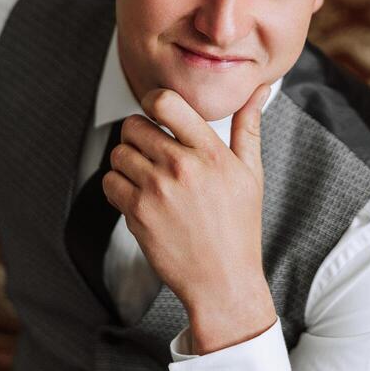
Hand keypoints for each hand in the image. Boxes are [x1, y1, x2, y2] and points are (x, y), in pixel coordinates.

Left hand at [102, 83, 272, 320]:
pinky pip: (110, 181)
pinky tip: (138, 195)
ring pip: (118, 152)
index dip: (152, 100)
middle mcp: (182, 167)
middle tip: (152, 149)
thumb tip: (260, 89)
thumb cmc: (239, 226)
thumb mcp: (251, 173)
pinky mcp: (137, 213)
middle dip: (138, 133)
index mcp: (211, 152)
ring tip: (146, 174)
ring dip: (127, 160)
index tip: (156, 111)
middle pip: (134, 124)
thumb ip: (248, 126)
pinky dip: (117, 185)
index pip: (166, 102)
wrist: (223, 281)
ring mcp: (157, 190)